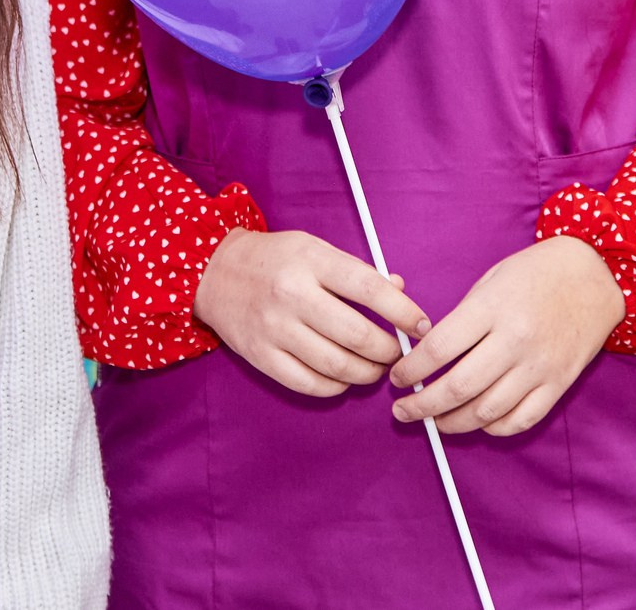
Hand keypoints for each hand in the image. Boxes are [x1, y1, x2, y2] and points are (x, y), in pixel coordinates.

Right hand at [194, 228, 429, 397]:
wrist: (213, 272)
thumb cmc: (275, 259)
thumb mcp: (315, 248)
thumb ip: (358, 271)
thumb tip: (400, 290)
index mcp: (311, 261)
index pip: (370, 289)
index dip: (404, 312)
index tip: (422, 325)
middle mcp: (292, 295)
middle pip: (357, 335)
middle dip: (389, 351)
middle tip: (398, 353)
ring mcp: (275, 329)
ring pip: (337, 366)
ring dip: (367, 373)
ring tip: (376, 368)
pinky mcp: (261, 357)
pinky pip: (310, 384)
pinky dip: (337, 387)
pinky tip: (345, 379)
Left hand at [388, 236, 622, 436]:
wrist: (595, 277)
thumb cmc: (536, 273)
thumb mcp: (491, 280)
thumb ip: (462, 318)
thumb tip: (426, 354)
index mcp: (492, 308)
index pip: (439, 348)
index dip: (411, 370)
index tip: (397, 378)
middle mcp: (515, 341)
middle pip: (458, 388)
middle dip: (422, 406)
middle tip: (403, 411)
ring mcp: (539, 366)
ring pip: (486, 412)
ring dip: (453, 423)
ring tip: (435, 421)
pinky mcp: (558, 385)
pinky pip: (520, 420)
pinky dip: (493, 428)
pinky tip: (477, 422)